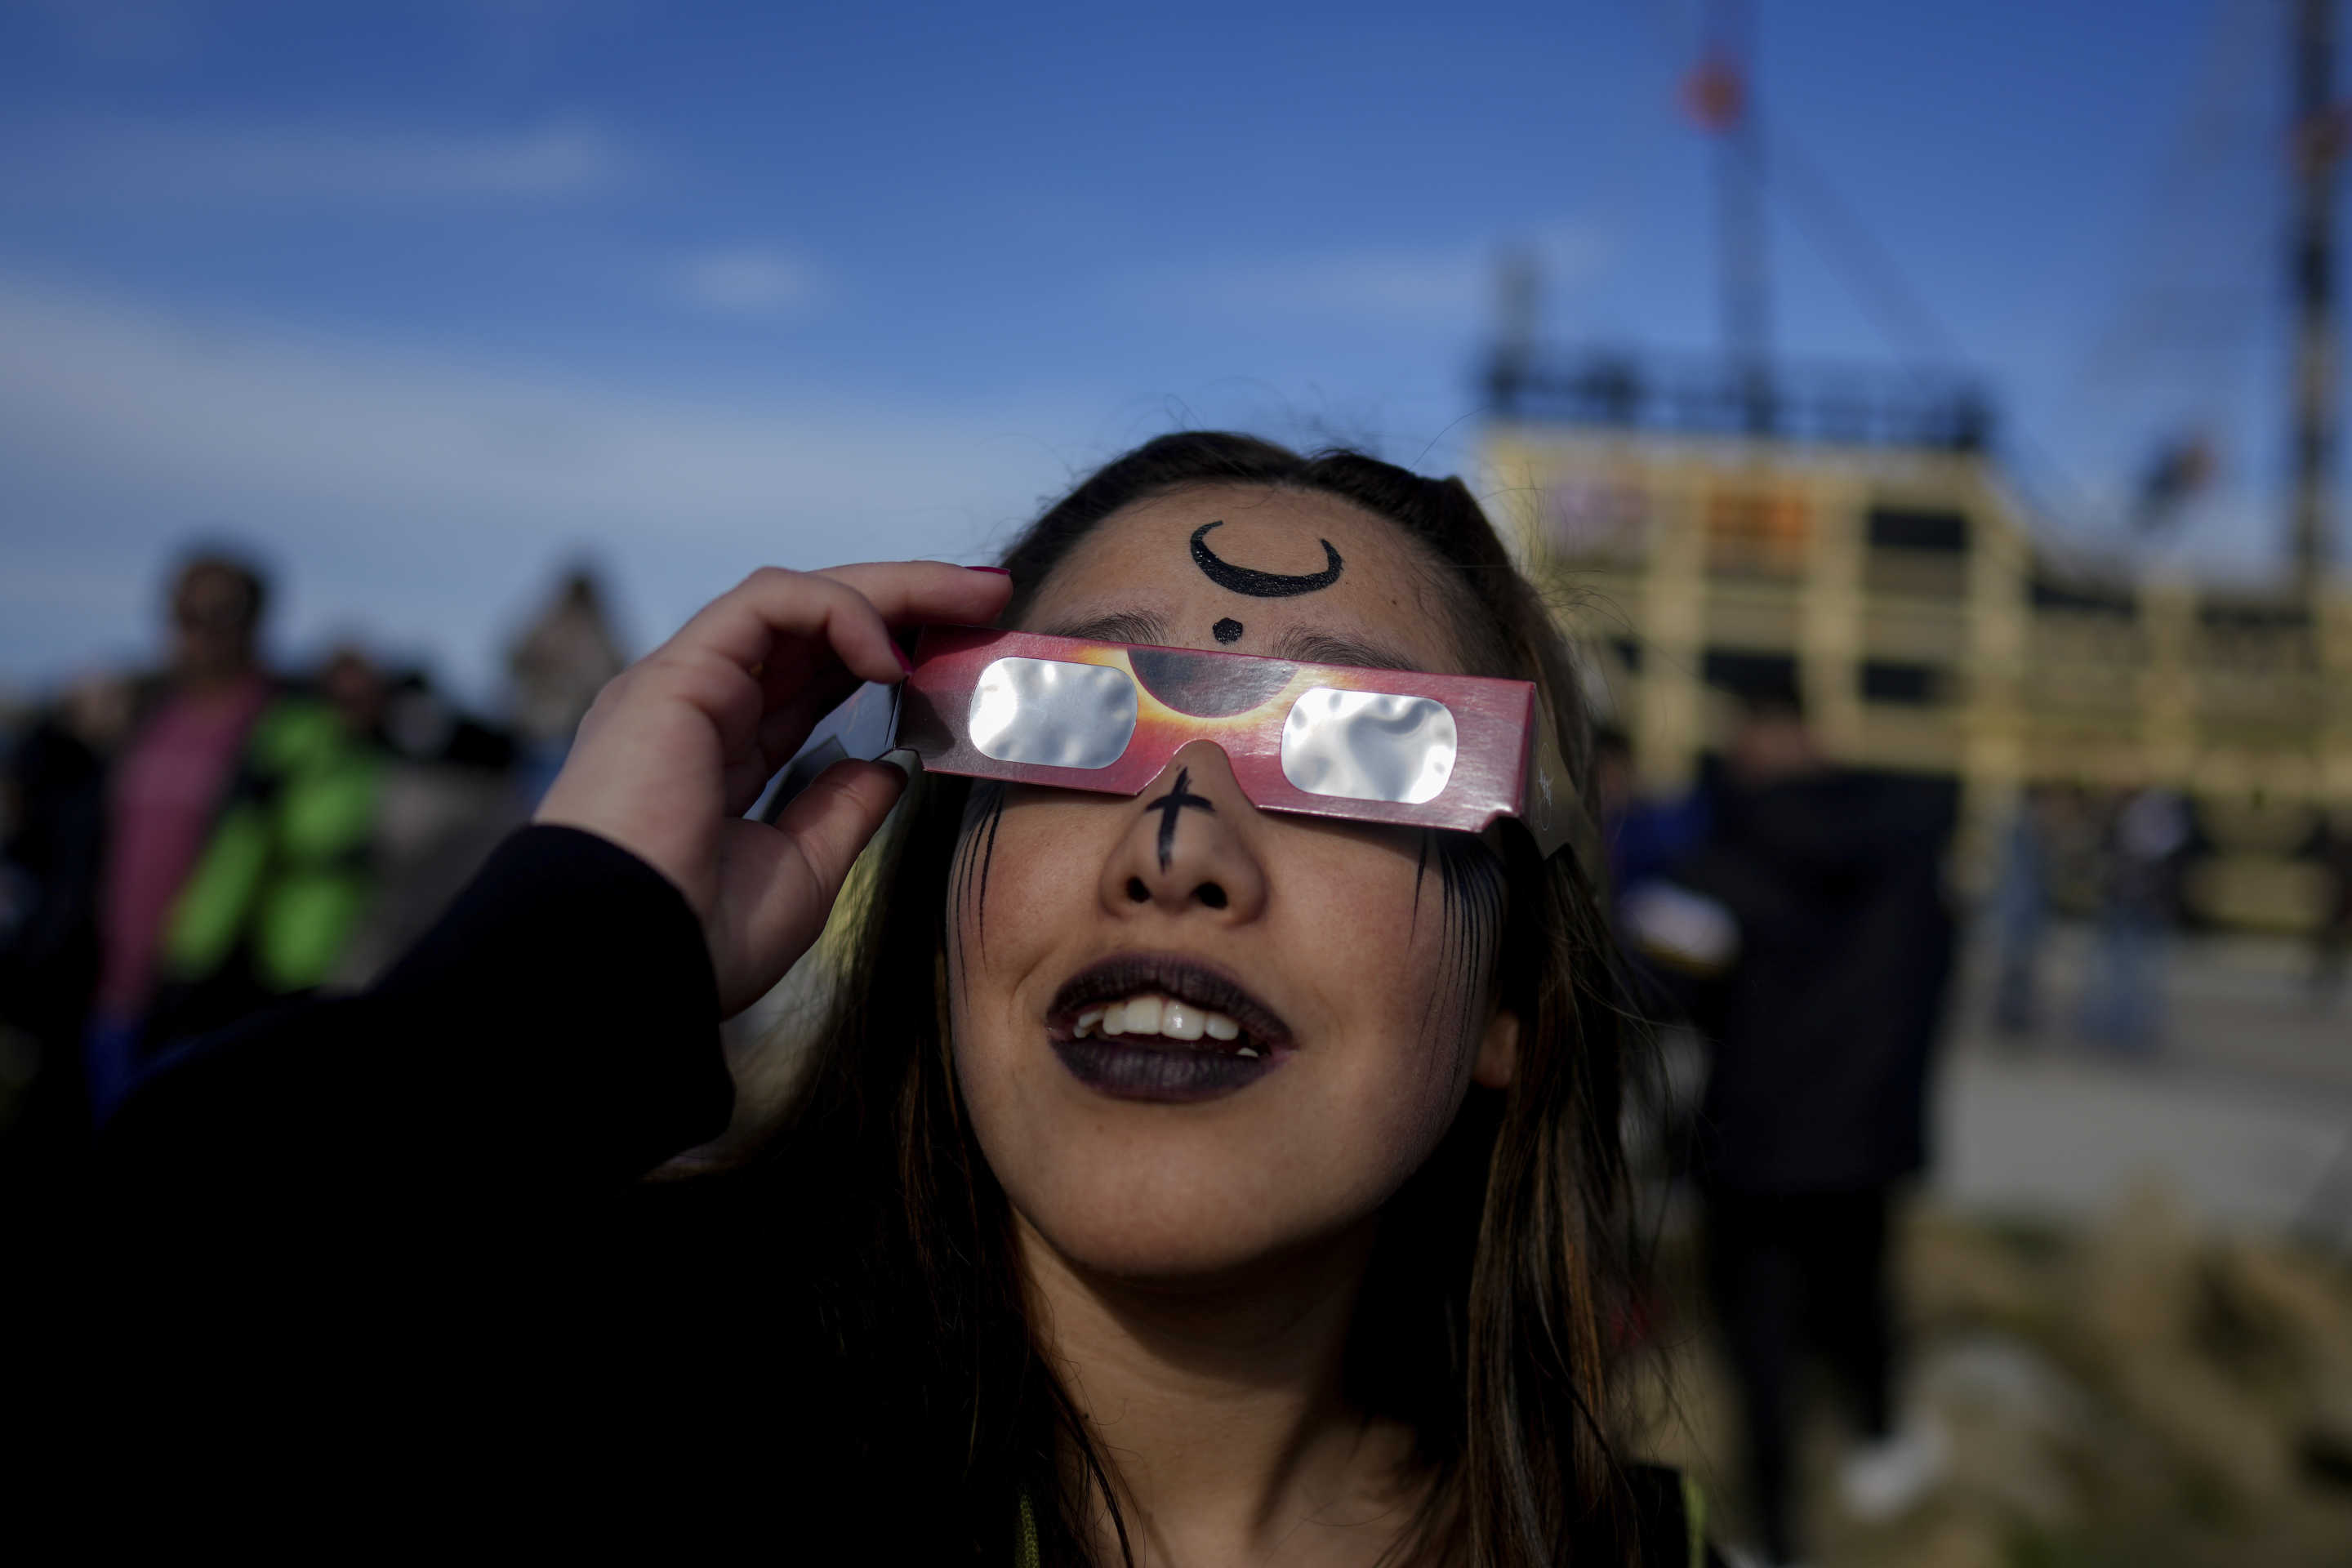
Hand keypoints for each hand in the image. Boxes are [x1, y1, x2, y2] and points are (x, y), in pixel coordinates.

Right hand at [535, 562, 1011, 1015]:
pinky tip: (892, 656)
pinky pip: (768, 604)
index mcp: (720, 756)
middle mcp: (698, 709)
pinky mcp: (676, 674)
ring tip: (972, 597)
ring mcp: (682, 685)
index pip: (815, 678)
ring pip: (796, 600)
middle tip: (992, 592)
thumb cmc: (698, 942)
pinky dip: (840, 611)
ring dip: (892, 589)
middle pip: (815, 628)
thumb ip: (841, 808)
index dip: (890, 653)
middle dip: (908, 601)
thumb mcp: (801, 872)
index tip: (968, 650)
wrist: (620, 968)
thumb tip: (891, 762)